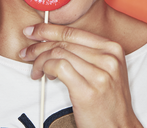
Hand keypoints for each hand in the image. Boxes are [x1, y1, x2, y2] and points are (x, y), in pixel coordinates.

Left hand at [19, 24, 142, 127]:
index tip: (33, 31)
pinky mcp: (88, 90)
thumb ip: (87, 54)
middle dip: (39, 45)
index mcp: (113, 49)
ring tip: (36, 70)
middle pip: (64, 42)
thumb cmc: (109, 101)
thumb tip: (56, 42)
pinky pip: (58, 67)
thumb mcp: (107, 70)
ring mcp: (99, 74)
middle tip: (27, 51)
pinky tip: (44, 76)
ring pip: (58, 54)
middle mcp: (108, 58)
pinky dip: (45, 68)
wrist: (120, 127)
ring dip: (40, 60)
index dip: (49, 30)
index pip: (73, 32)